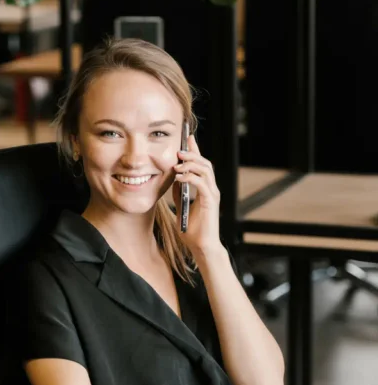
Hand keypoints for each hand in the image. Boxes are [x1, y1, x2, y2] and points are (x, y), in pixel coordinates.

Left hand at [172, 134, 222, 254]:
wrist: (201, 247)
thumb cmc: (192, 231)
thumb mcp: (181, 206)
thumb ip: (179, 192)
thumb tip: (173, 178)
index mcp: (206, 189)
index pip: (201, 165)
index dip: (195, 150)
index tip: (187, 138)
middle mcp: (212, 189)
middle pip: (205, 163)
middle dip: (192, 153)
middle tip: (179, 149)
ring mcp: (212, 194)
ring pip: (205, 169)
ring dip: (191, 163)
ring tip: (177, 161)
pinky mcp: (210, 201)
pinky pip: (201, 183)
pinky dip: (190, 177)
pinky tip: (178, 176)